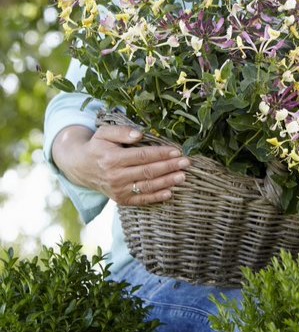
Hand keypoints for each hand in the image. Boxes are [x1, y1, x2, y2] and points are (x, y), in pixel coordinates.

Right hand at [52, 124, 189, 204]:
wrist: (80, 167)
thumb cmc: (97, 146)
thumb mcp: (104, 133)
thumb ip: (122, 131)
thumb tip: (140, 134)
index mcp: (112, 158)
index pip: (142, 156)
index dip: (161, 154)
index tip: (177, 151)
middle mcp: (115, 176)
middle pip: (148, 171)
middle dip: (169, 167)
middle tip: (186, 163)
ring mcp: (118, 190)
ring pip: (147, 186)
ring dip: (167, 182)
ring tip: (183, 177)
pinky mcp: (120, 199)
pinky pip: (141, 199)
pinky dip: (156, 197)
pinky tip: (170, 192)